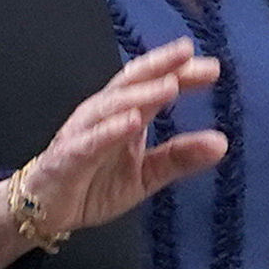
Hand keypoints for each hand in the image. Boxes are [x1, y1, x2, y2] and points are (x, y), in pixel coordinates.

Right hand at [0, 38, 224, 268]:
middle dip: (159, 68)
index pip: (150, 85)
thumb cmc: (93, 185)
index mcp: (122, 116)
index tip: (211, 67)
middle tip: (190, 57)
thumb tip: (222, 142)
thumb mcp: (146, 174)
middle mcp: (101, 117)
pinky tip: (132, 122)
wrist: (46, 211)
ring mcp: (82, 134)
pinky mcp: (67, 157)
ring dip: (140, 95)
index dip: (177, 73)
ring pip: (111, 107)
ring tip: (170, 86)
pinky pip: (90, 141)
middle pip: (130, 84)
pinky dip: (110, 130)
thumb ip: (179, 158)